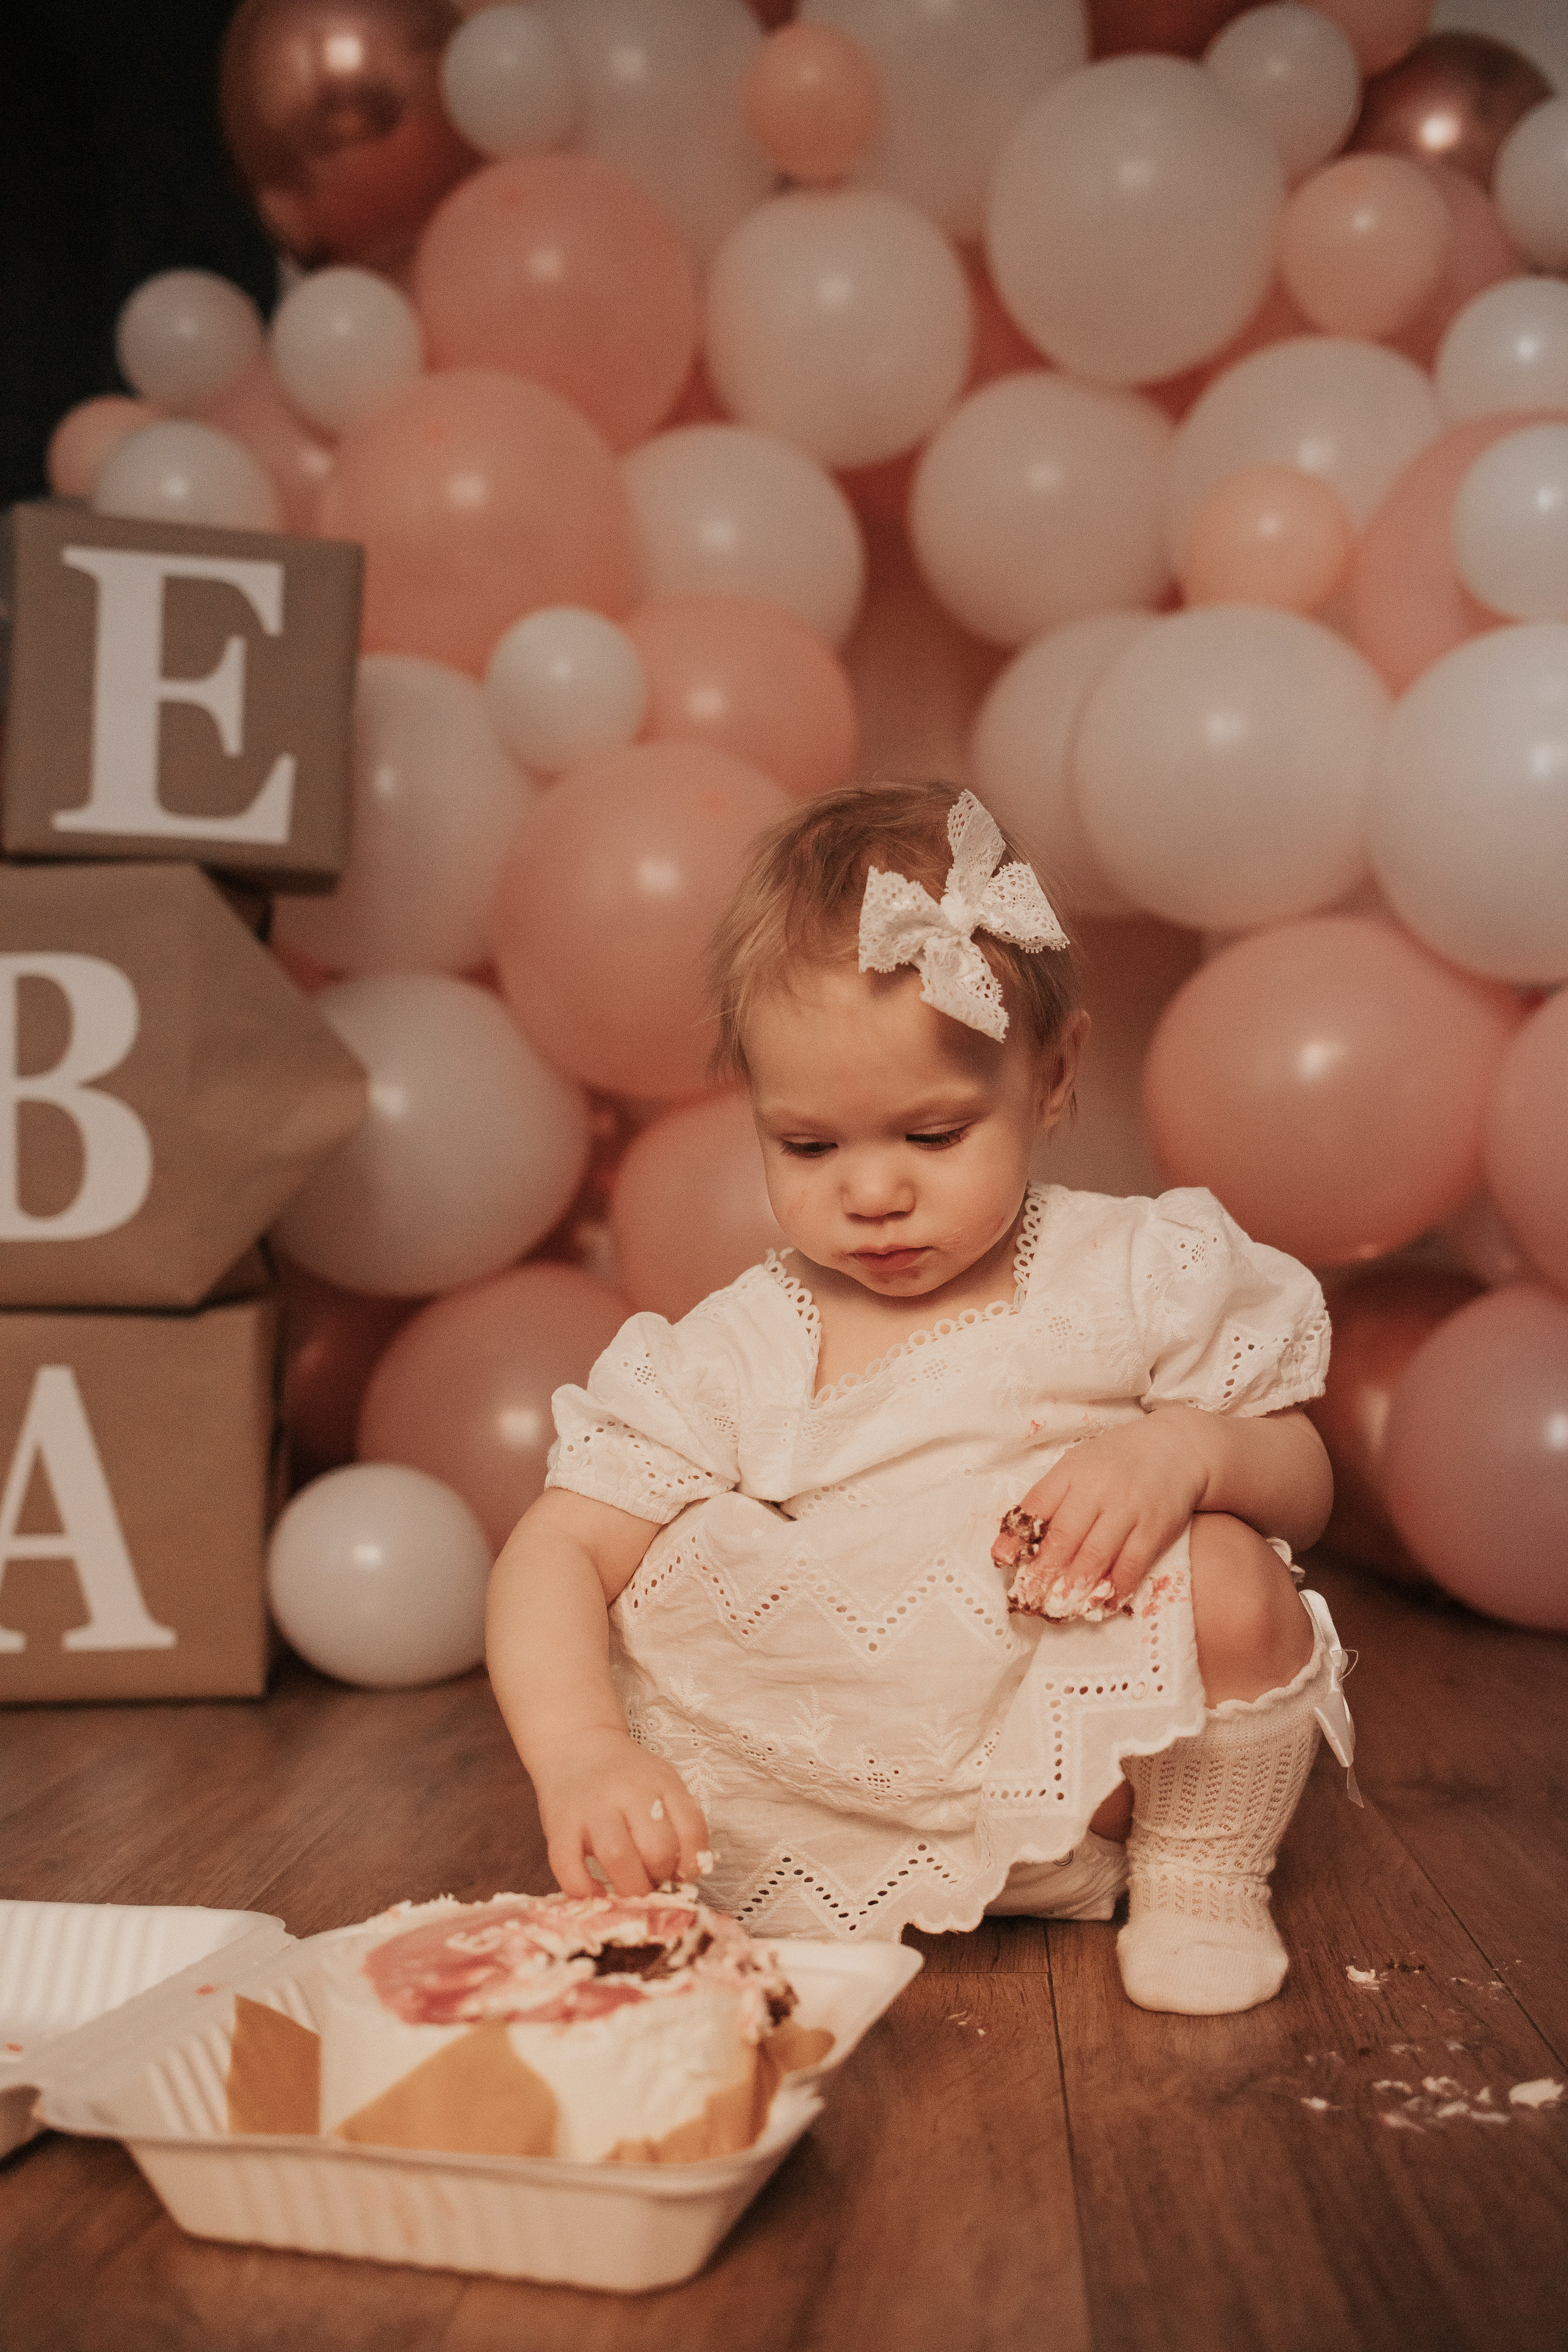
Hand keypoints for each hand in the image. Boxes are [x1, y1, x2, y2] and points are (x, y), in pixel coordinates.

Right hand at [530, 1725, 709, 1898]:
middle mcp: (628, 1792)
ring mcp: (591, 1808)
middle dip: (660, 1879)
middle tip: (652, 1882)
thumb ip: (677, 1819)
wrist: (576, 1745)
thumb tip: (683, 1876)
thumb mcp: (660, 1782)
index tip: (681, 1876)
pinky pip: (568, 1867)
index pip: (691, 1829)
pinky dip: (583, 1889)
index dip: (691, 1864)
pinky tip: (594, 1893)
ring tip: (629, 1891)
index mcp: (661, 1781)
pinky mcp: (558, 1825)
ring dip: (629, 1888)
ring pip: (618, 1857)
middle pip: (656, 1848)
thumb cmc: (625, 1775)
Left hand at [992, 1413, 1210, 1609]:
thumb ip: (1049, 1499)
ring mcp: (1128, 1507)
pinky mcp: (1155, 1526)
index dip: (1016, 1536)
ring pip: (1097, 1554)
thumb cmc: (1116, 1461)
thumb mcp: (1078, 1466)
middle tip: (1030, 1599)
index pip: (1037, 1504)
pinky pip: (1132, 1563)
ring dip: (1075, 1586)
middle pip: (1064, 1536)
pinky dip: (1116, 1587)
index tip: (1001, 1561)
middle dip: (1044, 1572)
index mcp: (1072, 1471)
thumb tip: (1014, 1544)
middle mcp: (1098, 1488)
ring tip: (1059, 1608)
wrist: (1176, 1447)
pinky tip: (1102, 1604)